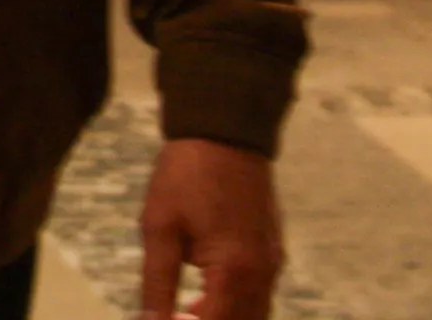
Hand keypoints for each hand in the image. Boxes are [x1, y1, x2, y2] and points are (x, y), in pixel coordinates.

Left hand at [139, 136, 282, 319]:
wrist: (224, 130)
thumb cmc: (185, 175)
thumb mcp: (160, 227)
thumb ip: (157, 284)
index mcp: (235, 270)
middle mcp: (263, 274)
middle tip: (173, 315)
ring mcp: (273, 264)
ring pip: (256, 316)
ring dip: (223, 317)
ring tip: (186, 310)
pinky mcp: (273, 252)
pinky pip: (260, 296)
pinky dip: (237, 308)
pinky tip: (205, 298)